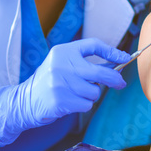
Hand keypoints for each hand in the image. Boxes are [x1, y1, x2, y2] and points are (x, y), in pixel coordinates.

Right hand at [0, 38, 130, 145]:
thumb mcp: (63, 62)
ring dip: (91, 95)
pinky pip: (87, 104)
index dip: (112, 51)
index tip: (125, 57)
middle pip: (100, 71)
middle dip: (114, 78)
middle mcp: (61, 65)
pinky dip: (83, 105)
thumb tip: (116, 63)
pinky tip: (71, 102)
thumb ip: (85, 61)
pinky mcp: (61, 101)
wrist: (25, 100)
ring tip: (78, 93)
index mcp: (63, 51)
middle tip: (121, 83)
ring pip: (94, 91)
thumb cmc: (51, 80)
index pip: (93, 45)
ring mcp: (61, 84)